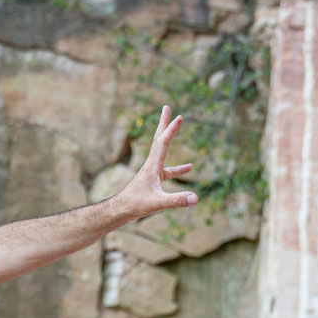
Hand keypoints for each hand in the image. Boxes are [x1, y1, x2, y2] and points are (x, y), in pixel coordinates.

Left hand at [115, 105, 196, 219]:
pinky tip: (189, 167)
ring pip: (162, 150)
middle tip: (166, 107)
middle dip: (163, 123)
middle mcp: (151, 165)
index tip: (179, 117)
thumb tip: (196, 198)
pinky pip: (168, 170)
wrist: (120, 210)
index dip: (171, 130)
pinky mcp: (154, 180)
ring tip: (176, 124)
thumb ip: (177, 200)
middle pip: (158, 139)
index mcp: (152, 166)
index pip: (163, 143)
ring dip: (168, 137)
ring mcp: (152, 172)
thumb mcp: (158, 203)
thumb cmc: (136, 205)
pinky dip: (178, 168)